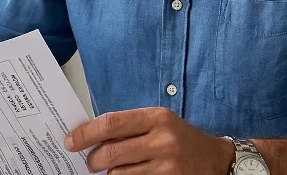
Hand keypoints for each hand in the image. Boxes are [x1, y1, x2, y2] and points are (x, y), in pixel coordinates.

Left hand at [63, 107, 233, 173]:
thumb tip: (88, 135)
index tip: (70, 141)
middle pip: (110, 153)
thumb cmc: (180, 139)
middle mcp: (162, 140)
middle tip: (89, 162)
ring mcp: (167, 166)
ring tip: (114, 170)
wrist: (216, 161)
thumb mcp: (158, 122)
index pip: (110, 123)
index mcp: (156, 118)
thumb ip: (127, 126)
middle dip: (92, 160)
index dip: (85, 133)